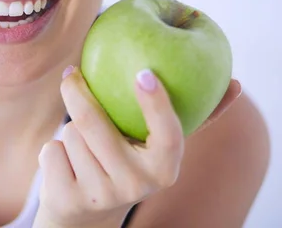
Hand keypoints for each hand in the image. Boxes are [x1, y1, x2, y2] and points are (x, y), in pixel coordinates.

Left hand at [34, 67, 241, 227]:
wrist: (88, 216)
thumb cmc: (127, 164)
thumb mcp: (156, 149)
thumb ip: (190, 119)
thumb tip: (235, 86)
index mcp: (164, 169)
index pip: (168, 134)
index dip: (157, 104)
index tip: (144, 73)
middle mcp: (135, 186)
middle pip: (94, 124)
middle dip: (77, 92)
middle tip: (71, 73)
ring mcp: (100, 195)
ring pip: (70, 135)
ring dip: (70, 132)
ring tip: (84, 147)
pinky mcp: (68, 199)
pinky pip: (51, 151)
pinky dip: (54, 150)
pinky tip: (67, 166)